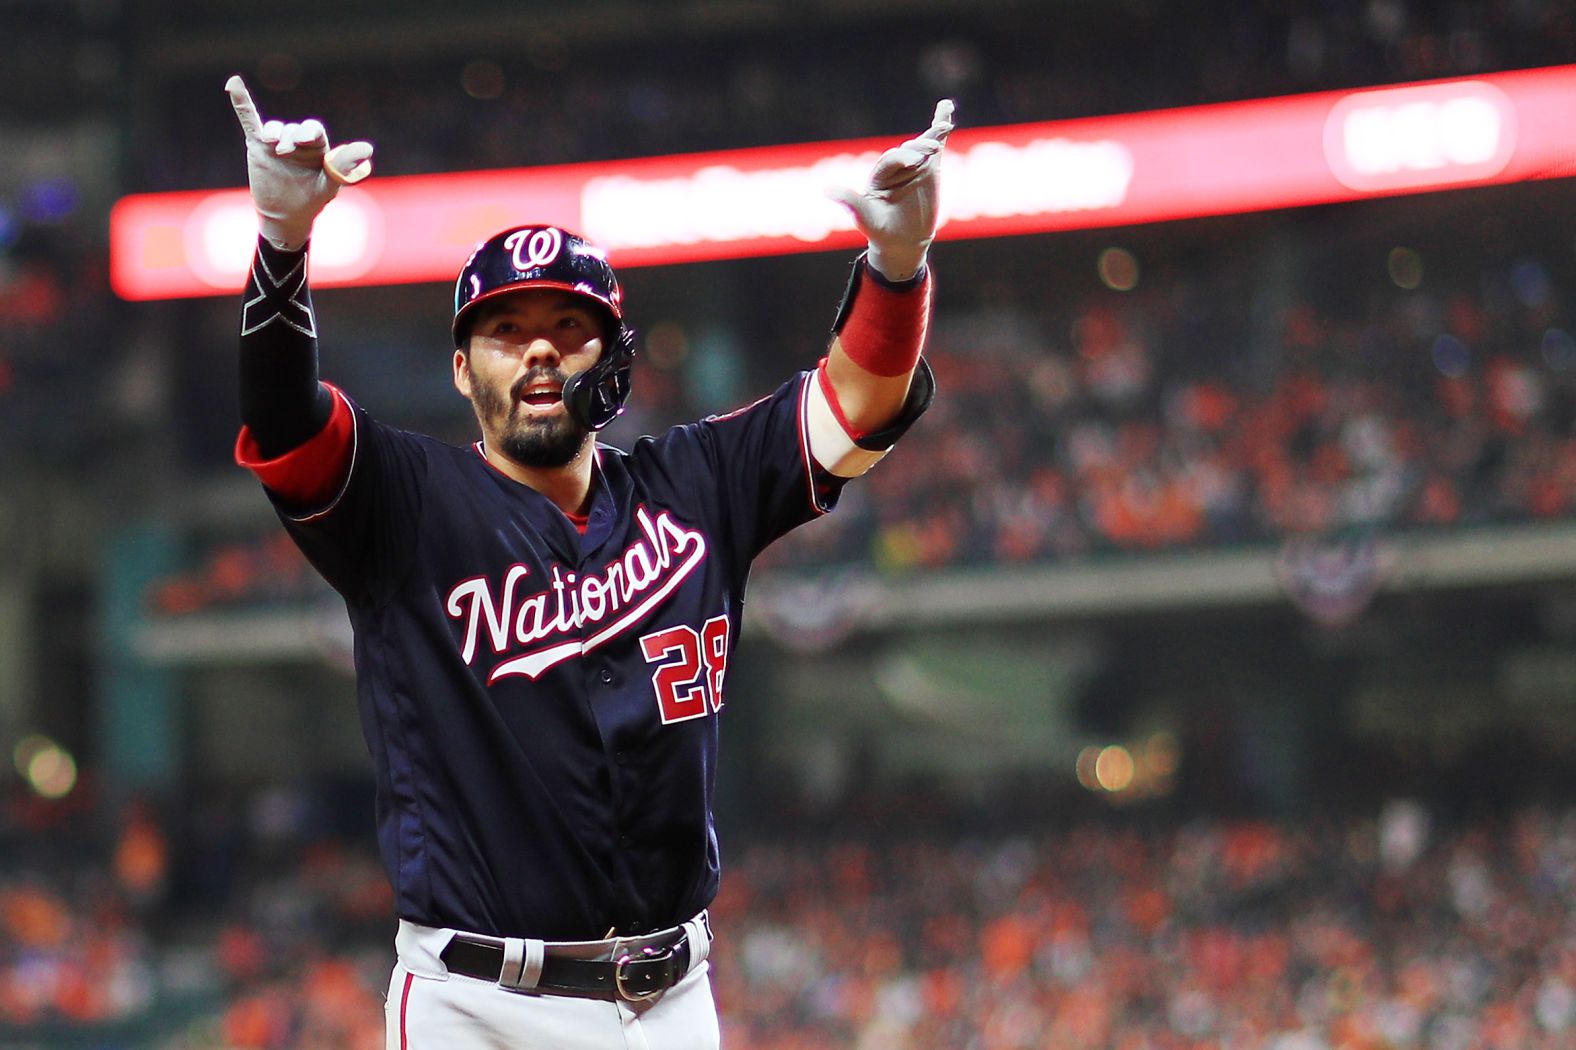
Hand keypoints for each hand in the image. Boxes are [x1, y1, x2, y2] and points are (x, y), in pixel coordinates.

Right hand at [226, 75, 374, 250]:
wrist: (286, 216)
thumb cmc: (312, 199)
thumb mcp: (330, 184)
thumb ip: (344, 166)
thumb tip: (368, 148)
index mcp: (317, 147)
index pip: (314, 130)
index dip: (309, 131)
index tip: (306, 140)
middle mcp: (297, 141)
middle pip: (293, 128)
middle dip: (291, 136)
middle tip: (286, 151)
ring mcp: (276, 143)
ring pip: (274, 128)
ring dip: (274, 133)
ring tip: (273, 144)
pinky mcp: (257, 146)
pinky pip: (249, 120)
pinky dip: (241, 102)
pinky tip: (233, 83)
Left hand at [828, 99, 953, 281]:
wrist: (902, 240)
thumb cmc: (881, 231)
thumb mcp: (866, 219)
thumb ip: (851, 203)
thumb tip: (827, 190)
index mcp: (879, 175)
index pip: (890, 160)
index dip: (902, 159)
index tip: (914, 163)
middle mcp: (895, 167)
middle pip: (908, 151)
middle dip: (919, 148)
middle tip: (931, 151)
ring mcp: (914, 165)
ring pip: (923, 146)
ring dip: (932, 136)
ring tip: (942, 128)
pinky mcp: (930, 168)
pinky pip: (935, 143)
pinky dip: (940, 124)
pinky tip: (946, 106)